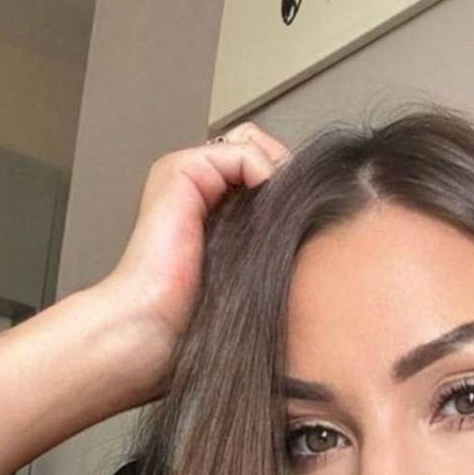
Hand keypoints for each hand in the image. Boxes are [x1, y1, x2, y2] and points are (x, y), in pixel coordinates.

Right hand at [96, 122, 289, 401]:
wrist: (154, 330)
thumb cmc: (201, 321)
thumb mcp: (256, 280)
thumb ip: (276, 245)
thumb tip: (319, 225)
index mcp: (216, 213)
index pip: (266, 172)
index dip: (292, 190)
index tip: (308, 222)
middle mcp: (202, 190)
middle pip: (263, 151)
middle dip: (288, 178)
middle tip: (299, 218)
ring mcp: (188, 176)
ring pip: (255, 145)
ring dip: (278, 177)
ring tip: (281, 219)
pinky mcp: (180, 170)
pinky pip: (242, 149)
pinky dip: (263, 172)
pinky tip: (264, 211)